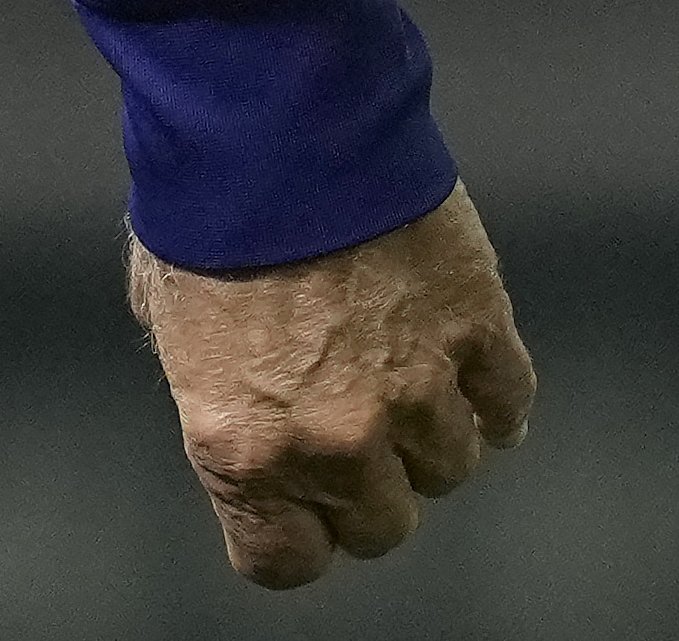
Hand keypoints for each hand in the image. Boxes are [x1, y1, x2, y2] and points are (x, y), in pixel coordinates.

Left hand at [126, 184, 535, 588]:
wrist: (267, 119)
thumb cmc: (205, 204)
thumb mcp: (168, 315)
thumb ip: (213, 385)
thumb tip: (243, 404)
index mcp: (243, 443)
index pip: (286, 560)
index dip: (294, 534)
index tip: (299, 512)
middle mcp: (334, 437)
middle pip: (382, 524)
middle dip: (368, 485)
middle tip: (354, 429)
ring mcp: (414, 390)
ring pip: (452, 467)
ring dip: (431, 432)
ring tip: (405, 374)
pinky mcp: (478, 332)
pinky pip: (509, 405)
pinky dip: (494, 396)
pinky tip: (469, 369)